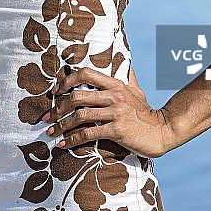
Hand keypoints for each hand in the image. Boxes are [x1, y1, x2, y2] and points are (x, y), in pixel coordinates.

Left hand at [42, 66, 171, 158]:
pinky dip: (73, 140)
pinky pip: (89, 133)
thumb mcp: (137, 91)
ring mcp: (116, 113)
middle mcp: (115, 95)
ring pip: (80, 116)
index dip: (67, 81)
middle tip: (47, 117)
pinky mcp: (117, 130)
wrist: (162, 131)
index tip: (56, 92)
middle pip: (78, 96)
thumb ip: (128, 79)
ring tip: (52, 133)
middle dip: (58, 108)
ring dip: (62, 125)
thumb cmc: (146, 113)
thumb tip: (126, 65)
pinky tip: (64, 144)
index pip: (86, 74)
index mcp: (116, 84)